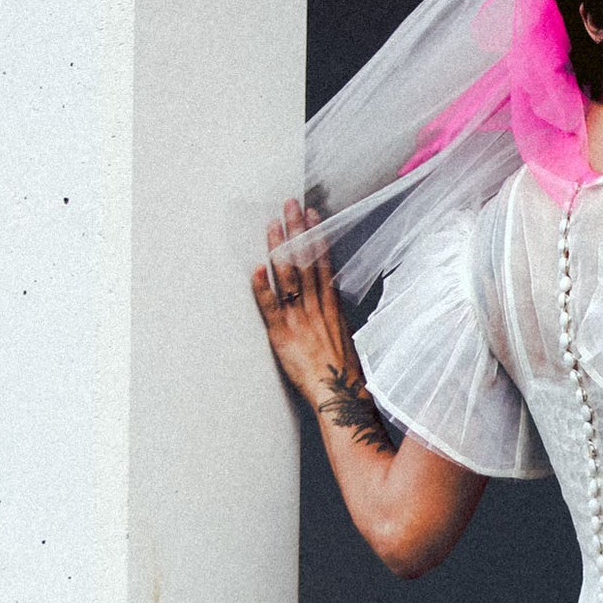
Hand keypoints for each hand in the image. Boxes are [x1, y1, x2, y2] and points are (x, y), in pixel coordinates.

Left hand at [251, 198, 353, 401]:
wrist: (341, 397)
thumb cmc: (344, 377)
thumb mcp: (346, 341)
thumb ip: (335, 320)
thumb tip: (330, 309)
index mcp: (331, 310)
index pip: (324, 265)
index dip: (318, 239)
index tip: (315, 216)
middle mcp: (316, 309)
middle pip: (307, 263)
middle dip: (299, 231)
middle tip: (291, 205)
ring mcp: (299, 320)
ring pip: (289, 277)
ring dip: (281, 249)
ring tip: (274, 224)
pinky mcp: (283, 336)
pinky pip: (271, 307)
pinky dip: (263, 288)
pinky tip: (256, 269)